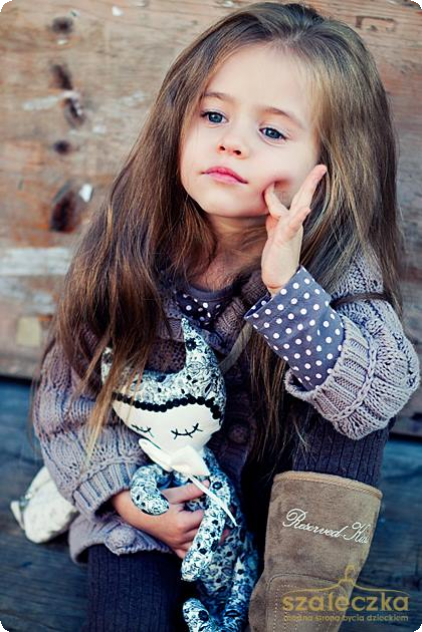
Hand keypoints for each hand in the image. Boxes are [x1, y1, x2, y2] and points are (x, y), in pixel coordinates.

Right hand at [110, 481, 229, 559]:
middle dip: (217, 528)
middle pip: (204, 535)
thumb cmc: (155, 502)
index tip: (225, 508)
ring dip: (211, 542)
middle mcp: (180, 537)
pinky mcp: (172, 547)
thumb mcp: (174, 494)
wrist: (137, 513)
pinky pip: (187, 556)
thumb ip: (192, 490)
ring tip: (223, 534)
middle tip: (230, 523)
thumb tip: (209, 484)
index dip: (216, 513)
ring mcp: (176, 544)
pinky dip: (196, 553)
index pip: (205, 519)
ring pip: (198, 547)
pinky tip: (204, 549)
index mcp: (182, 523)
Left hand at [261, 164, 326, 295]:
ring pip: (299, 206)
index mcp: (291, 222)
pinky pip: (293, 225)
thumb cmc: (277, 258)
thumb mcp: (274, 234)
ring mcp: (292, 231)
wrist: (280, 279)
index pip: (293, 200)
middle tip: (321, 167)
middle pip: (303, 198)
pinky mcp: (286, 239)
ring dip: (307, 190)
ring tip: (316, 175)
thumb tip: (271, 208)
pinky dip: (299, 216)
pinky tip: (306, 209)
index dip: (290, 186)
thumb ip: (274, 220)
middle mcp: (294, 224)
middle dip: (311, 182)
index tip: (289, 172)